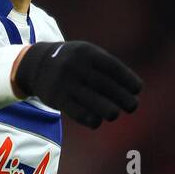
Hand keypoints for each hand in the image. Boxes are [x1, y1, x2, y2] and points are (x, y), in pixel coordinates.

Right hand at [12, 41, 141, 128]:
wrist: (37, 64)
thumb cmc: (73, 61)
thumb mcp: (87, 54)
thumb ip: (107, 67)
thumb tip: (133, 90)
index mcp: (87, 53)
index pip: (112, 67)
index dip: (127, 80)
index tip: (137, 90)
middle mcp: (76, 67)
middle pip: (105, 85)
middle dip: (122, 98)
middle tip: (133, 106)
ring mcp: (65, 84)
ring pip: (93, 102)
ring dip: (109, 110)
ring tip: (115, 114)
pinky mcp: (57, 99)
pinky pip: (78, 113)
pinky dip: (91, 119)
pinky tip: (97, 120)